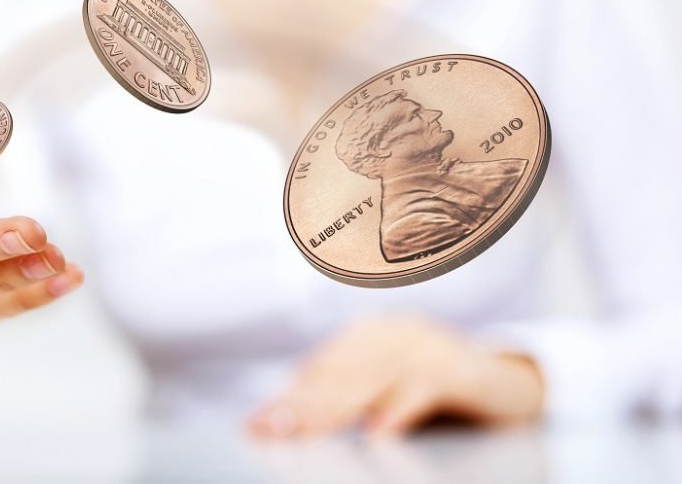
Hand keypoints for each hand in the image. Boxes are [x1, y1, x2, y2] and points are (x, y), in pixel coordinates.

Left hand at [248, 316, 542, 437]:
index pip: (320, 368)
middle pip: (339, 373)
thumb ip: (348, 396)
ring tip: (307, 434)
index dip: (288, 398)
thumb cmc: (438, 392)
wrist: (511, 385)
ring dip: (337, 409)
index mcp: (371, 334)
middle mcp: (394, 333)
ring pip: (373, 378)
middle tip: (272, 431)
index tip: (256, 426)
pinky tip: (377, 432)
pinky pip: (423, 388)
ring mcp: (427, 346)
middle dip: (301, 405)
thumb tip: (290, 421)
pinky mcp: (460, 369)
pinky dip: (398, 409)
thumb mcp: (387, 391)